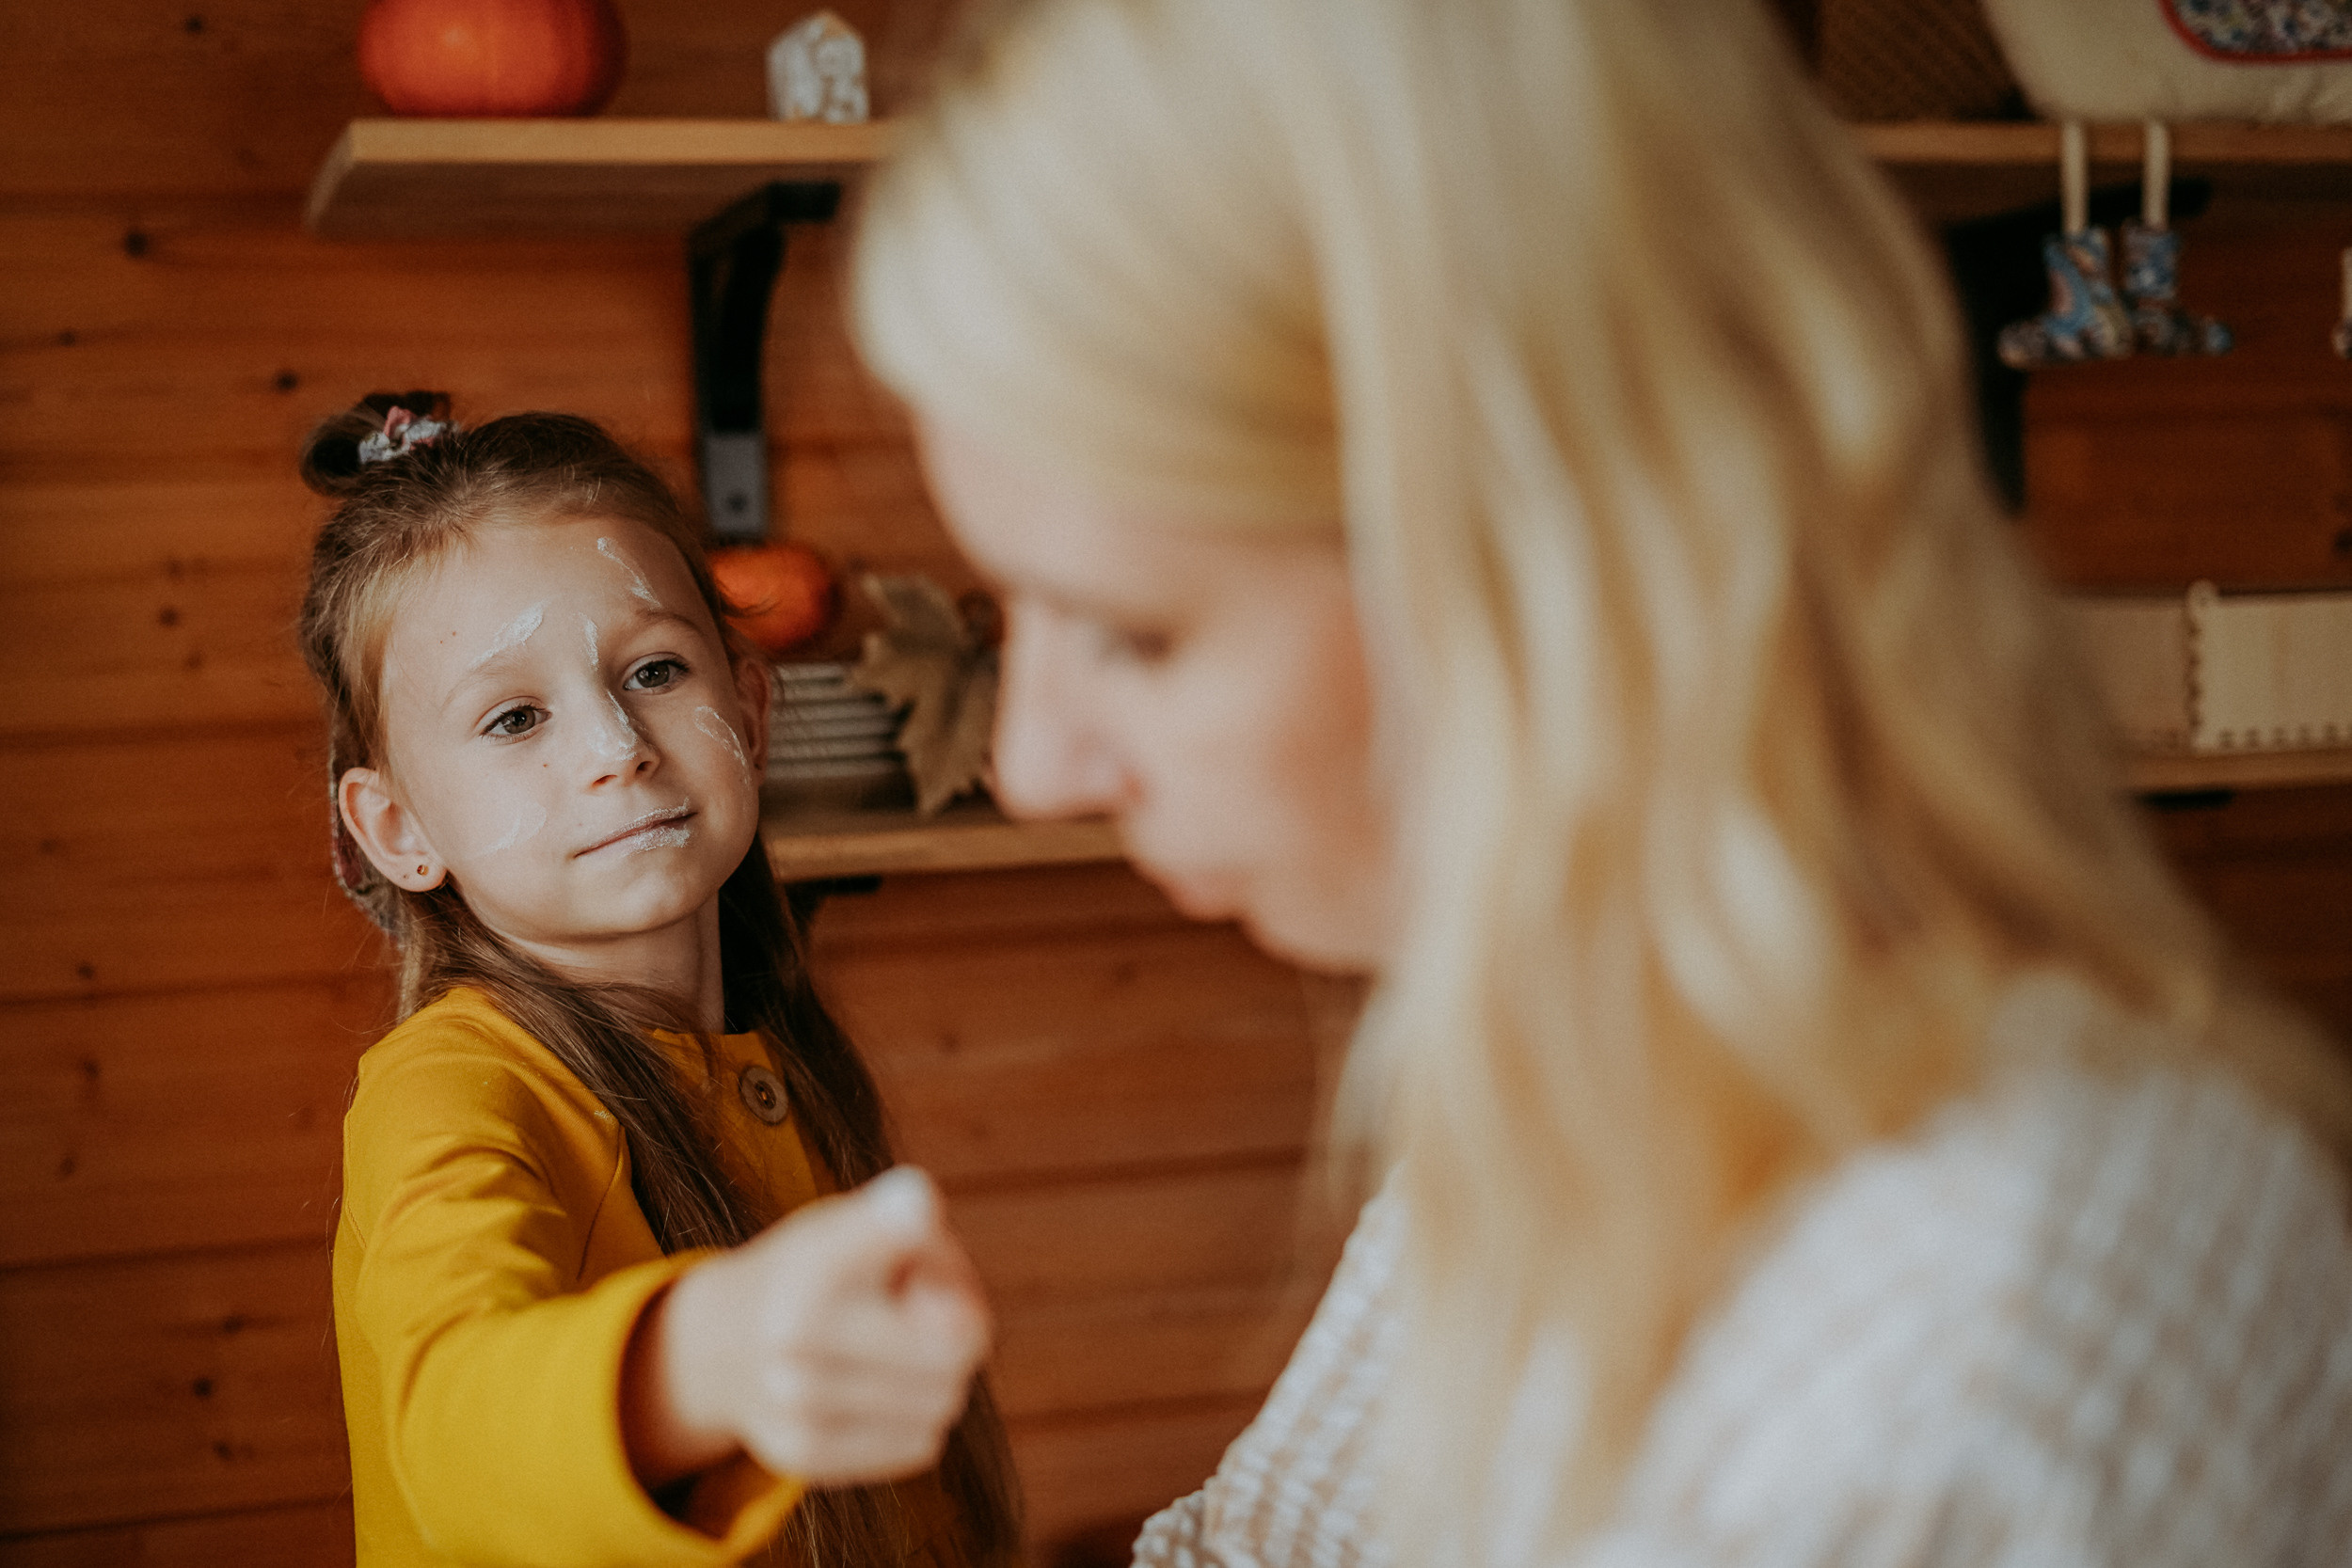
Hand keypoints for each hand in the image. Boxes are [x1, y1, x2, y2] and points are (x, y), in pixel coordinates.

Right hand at [625, 1167, 990, 1489]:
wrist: (724, 1342)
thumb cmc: (826, 1273)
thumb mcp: (866, 1228)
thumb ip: (931, 1252)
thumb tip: (965, 1324)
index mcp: (816, 1261)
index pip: (892, 1235)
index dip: (908, 1222)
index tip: (917, 1212)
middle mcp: (794, 1331)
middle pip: (954, 1349)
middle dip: (962, 1330)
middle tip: (923, 1310)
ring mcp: (792, 1401)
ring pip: (943, 1403)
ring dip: (941, 1378)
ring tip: (896, 1349)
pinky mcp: (802, 1455)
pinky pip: (919, 1444)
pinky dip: (916, 1418)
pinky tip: (878, 1391)